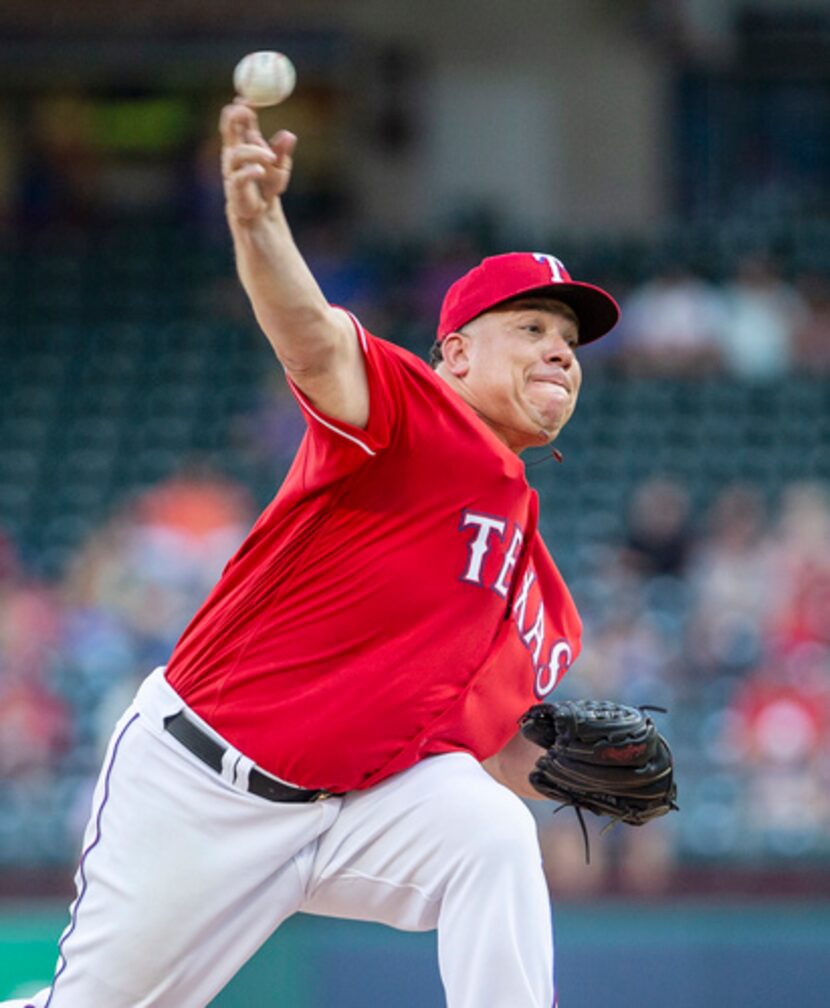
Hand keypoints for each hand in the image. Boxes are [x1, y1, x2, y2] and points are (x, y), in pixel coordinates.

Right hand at [220, 100, 296, 222]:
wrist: (261, 214)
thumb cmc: (268, 187)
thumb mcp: (280, 167)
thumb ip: (283, 152)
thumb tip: (289, 135)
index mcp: (243, 144)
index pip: (239, 120)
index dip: (243, 107)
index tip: (250, 97)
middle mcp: (234, 154)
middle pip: (228, 128)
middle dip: (235, 117)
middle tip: (247, 110)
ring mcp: (232, 170)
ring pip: (236, 153)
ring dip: (254, 152)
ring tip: (271, 158)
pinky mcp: (234, 187)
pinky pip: (240, 176)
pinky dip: (251, 171)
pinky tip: (261, 171)